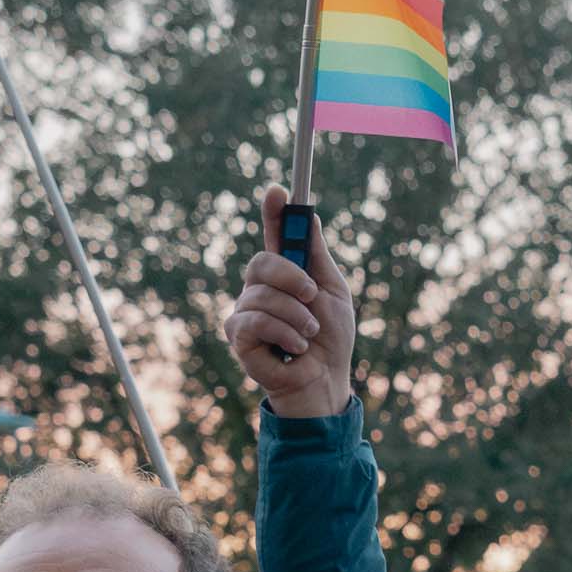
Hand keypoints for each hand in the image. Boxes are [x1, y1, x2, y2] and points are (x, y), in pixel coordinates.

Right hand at [222, 183, 355, 418]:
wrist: (324, 380)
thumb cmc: (330, 339)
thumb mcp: (333, 292)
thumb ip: (317, 257)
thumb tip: (310, 216)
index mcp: (285, 274)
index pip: (274, 235)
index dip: (273, 212)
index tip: (278, 190)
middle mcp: (260, 288)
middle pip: (261, 261)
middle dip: (292, 276)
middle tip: (312, 295)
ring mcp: (245, 311)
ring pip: (262, 295)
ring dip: (296, 315)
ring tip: (309, 333)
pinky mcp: (239, 337)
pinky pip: (256, 321)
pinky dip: (284, 333)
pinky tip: (296, 347)